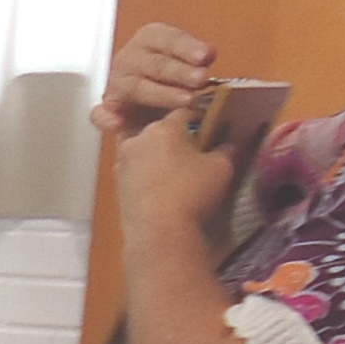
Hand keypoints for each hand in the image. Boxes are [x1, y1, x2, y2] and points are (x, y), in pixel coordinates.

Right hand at [92, 23, 216, 138]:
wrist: (154, 104)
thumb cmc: (174, 80)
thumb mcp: (189, 62)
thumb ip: (199, 57)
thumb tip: (208, 54)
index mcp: (150, 39)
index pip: (167, 39)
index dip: (186, 47)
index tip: (205, 56)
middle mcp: (131, 58)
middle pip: (154, 64)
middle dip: (178, 72)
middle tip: (200, 79)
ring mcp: (117, 83)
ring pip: (135, 87)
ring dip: (160, 94)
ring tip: (186, 101)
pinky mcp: (108, 108)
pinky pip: (101, 114)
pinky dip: (107, 118)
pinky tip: (117, 123)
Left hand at [115, 109, 256, 250]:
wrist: (158, 230)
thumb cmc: (192, 191)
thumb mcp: (221, 167)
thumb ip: (225, 150)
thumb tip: (227, 145)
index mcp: (163, 128)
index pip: (183, 113)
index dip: (199, 118)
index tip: (210, 127)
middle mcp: (137, 140)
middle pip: (160, 131)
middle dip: (176, 138)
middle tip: (194, 151)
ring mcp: (122, 163)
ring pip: (144, 151)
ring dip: (159, 157)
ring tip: (177, 171)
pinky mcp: (116, 185)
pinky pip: (137, 172)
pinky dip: (148, 175)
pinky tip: (162, 188)